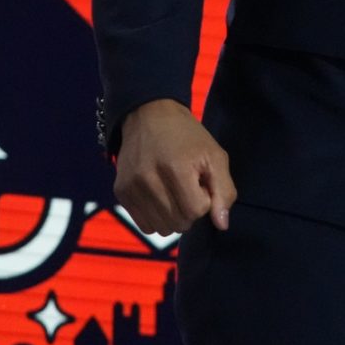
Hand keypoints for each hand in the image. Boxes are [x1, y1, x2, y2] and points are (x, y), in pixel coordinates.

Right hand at [114, 99, 236, 233]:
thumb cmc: (188, 137)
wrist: (149, 115)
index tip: (201, 184)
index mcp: (176, 168)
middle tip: (188, 187)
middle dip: (190, 210)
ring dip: (174, 216)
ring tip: (174, 192)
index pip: (196, 211)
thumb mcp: (215, 156)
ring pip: (162, 229)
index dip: (204, 200)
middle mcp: (149, 179)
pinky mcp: (121, 192)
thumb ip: (224, 191)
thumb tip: (222, 225)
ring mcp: (132, 187)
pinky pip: (145, 225)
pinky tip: (161, 197)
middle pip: (179, 223)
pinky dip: (157, 217)